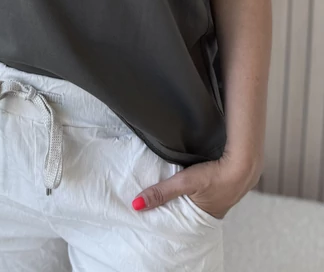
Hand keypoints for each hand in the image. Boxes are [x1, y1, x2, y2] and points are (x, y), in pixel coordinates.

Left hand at [131, 151, 259, 218]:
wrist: (245, 160)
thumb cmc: (216, 175)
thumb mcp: (184, 183)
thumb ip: (161, 192)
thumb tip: (137, 204)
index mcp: (208, 216)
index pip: (186, 221)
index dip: (175, 216)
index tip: (162, 212)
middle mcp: (219, 208)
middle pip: (195, 208)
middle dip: (184, 203)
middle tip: (170, 197)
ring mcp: (228, 194)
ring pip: (205, 195)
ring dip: (196, 191)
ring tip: (184, 185)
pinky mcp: (231, 179)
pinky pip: (215, 183)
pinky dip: (206, 181)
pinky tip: (203, 172)